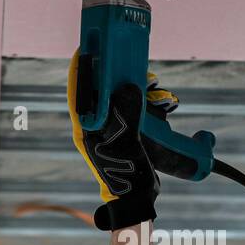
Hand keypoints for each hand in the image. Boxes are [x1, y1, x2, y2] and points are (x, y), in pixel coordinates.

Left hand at [68, 49, 159, 231]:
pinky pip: (139, 109)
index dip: (83, 65)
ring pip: (126, 96)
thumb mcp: (125, 142)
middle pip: (106, 88)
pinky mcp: (131, 131)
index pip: (81, 89)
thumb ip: (125, 114)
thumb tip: (129, 86)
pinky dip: (152, 104)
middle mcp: (98, 123)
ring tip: (159, 92)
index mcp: (87, 124)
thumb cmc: (125, 175)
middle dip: (123, 74)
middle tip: (140, 69)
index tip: (89, 45)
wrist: (138, 200)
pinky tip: (164, 105)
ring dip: (144, 91)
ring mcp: (115, 127)